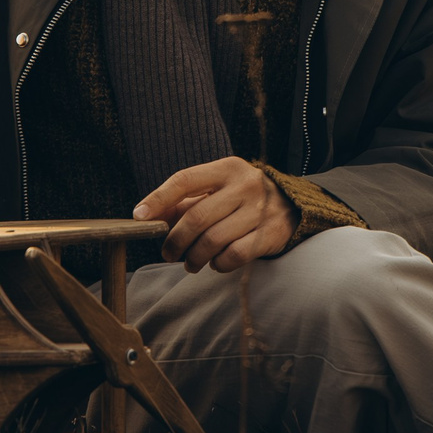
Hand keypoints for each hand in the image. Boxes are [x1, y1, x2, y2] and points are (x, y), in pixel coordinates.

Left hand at [134, 156, 299, 273]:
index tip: (140, 216)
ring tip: (190, 263)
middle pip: (197, 217)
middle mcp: (245, 185)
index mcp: (226, 168)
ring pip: (213, 240)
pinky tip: (215, 263)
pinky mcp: (270, 234)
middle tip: (168, 253)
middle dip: (175, 241)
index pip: (185, 180)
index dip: (158, 198)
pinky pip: (234, 255)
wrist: (292, 205)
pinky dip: (218, 264)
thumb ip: (184, 200)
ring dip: (194, 257)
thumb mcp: (216, 188)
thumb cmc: (241, 198)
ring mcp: (260, 210)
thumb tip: (148, 216)